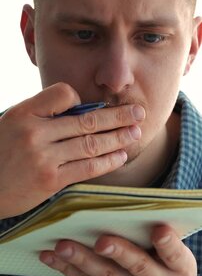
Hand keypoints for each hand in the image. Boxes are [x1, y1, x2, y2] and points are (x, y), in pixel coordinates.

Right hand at [0, 82, 143, 217]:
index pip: (63, 94)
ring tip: (136, 132)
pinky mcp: (51, 181)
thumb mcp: (11, 123)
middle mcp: (35, 133)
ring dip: (118, 138)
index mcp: (24, 113)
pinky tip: (121, 155)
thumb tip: (76, 110)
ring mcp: (44, 158)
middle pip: (86, 120)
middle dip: (117, 116)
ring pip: (91, 143)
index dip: (81, 99)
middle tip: (139, 112)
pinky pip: (86, 168)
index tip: (93, 106)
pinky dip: (107, 161)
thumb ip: (41, 115)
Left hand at [40, 225, 201, 275]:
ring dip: (82, 261)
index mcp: (179, 268)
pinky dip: (71, 271)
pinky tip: (53, 257)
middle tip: (100, 241)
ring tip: (62, 246)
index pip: (175, 255)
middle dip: (117, 252)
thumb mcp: (182, 262)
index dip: (167, 243)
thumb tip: (137, 213)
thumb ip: (166, 244)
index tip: (159, 230)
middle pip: (136, 266)